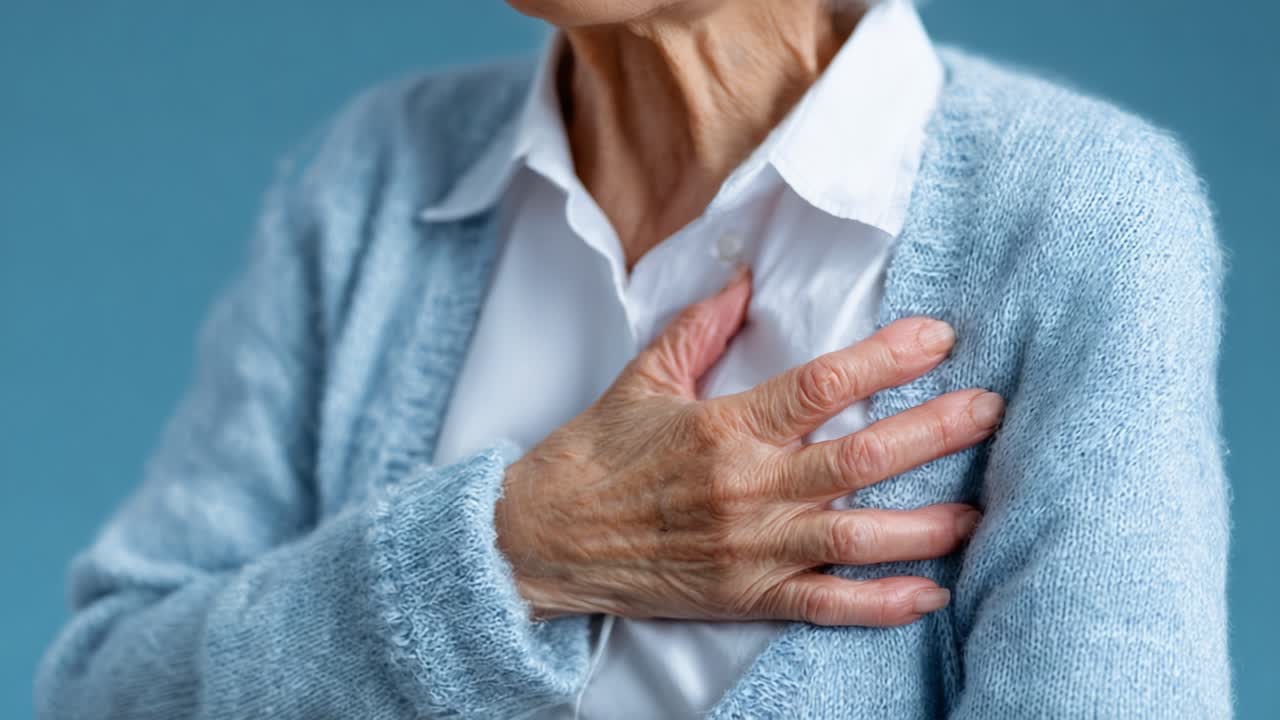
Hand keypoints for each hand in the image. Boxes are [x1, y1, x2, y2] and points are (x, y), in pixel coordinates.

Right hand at [496, 269, 1002, 625]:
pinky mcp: (747, 596)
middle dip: (937, 432)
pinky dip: (884, 604)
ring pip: (860, 538)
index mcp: (727, 428)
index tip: (939, 338)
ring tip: (979, 508)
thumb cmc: (595, 455)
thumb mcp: (644, 379)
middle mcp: (750, 489)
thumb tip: (746, 279)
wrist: (546, 537)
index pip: (826, 386)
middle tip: (990, 411)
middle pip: (864, 459)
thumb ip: (701, 328)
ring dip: (928, 524)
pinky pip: (828, 606)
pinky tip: (931, 593)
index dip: (890, 358)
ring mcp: (752, 549)